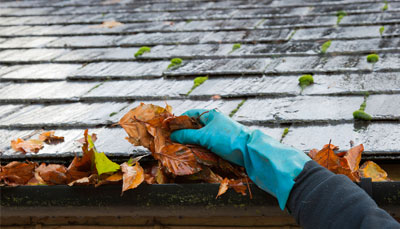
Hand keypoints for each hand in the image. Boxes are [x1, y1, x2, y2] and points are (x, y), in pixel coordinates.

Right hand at [171, 109, 310, 209]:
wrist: (250, 152)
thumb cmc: (228, 139)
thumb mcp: (205, 136)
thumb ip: (187, 135)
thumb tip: (172, 136)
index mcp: (210, 115)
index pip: (189, 115)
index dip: (178, 121)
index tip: (167, 129)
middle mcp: (213, 122)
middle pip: (193, 126)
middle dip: (183, 134)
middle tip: (170, 142)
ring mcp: (217, 134)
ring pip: (198, 137)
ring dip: (190, 143)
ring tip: (179, 149)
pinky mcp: (220, 145)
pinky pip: (205, 145)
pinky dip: (198, 149)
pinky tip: (191, 154)